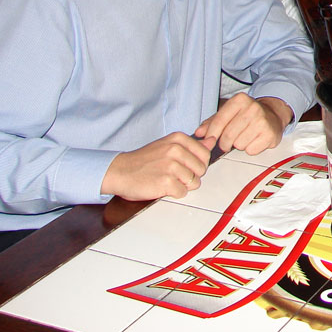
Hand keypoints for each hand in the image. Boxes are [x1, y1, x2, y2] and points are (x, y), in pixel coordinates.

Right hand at [101, 132, 215, 200]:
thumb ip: (192, 144)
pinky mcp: (165, 182)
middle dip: (191, 175)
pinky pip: (183, 192)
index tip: (183, 164)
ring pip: (194, 182)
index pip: (205, 153)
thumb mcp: (168, 145)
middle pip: (202, 169)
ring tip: (167, 179)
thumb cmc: (143, 160)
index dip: (197, 163)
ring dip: (182, 185)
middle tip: (173, 174)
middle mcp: (176, 149)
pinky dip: (174, 193)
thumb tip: (212, 140)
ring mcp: (171, 166)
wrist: (119, 171)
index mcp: (178, 138)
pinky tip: (162, 187)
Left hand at [195, 93, 291, 154]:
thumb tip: (199, 133)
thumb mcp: (230, 112)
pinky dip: (250, 148)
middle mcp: (253, 108)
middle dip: (224, 143)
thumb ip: (212, 121)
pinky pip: (251, 150)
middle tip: (227, 142)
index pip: (220, 120)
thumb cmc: (248, 114)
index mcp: (240, 100)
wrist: (273, 114)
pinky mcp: (270, 134)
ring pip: (239, 144)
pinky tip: (254, 140)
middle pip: (228, 135)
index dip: (211, 133)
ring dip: (239, 145)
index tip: (209, 140)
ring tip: (244, 137)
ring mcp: (262, 121)